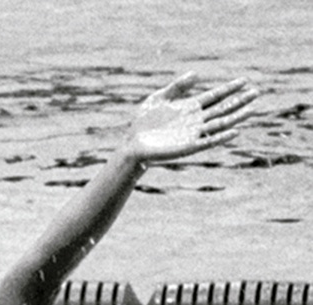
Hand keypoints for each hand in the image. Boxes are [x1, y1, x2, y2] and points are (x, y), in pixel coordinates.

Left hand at [127, 72, 257, 161]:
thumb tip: (197, 74)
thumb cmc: (144, 122)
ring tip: (252, 109)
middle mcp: (195, 120)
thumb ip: (177, 87)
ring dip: (236, 117)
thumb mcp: (159, 98)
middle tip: (256, 92)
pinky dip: (221, 137)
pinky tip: (234, 131)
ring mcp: (193, 133)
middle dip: (239, 101)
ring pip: (220, 124)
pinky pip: (208, 141)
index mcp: (189, 107)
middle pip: (222, 109)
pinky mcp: (188, 146)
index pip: (214, 96)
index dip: (229, 89)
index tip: (244, 81)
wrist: (133, 143)